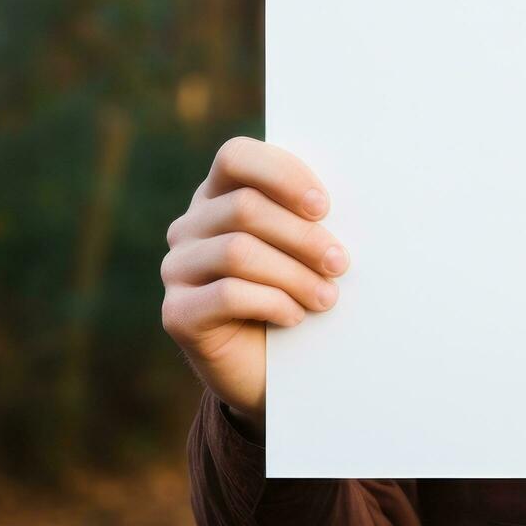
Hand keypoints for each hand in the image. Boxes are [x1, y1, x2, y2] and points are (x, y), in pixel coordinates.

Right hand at [160, 136, 348, 434]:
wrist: (270, 367)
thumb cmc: (296, 291)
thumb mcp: (305, 249)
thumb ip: (310, 219)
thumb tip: (349, 203)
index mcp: (220, 195)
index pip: (236, 157)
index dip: (282, 175)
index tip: (324, 207)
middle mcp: (190, 226)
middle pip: (244, 208)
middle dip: (301, 236)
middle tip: (340, 263)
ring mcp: (177, 269)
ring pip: (237, 252)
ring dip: (294, 274)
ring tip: (327, 296)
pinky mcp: (176, 313)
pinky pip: (226, 295)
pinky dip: (272, 303)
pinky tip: (295, 317)